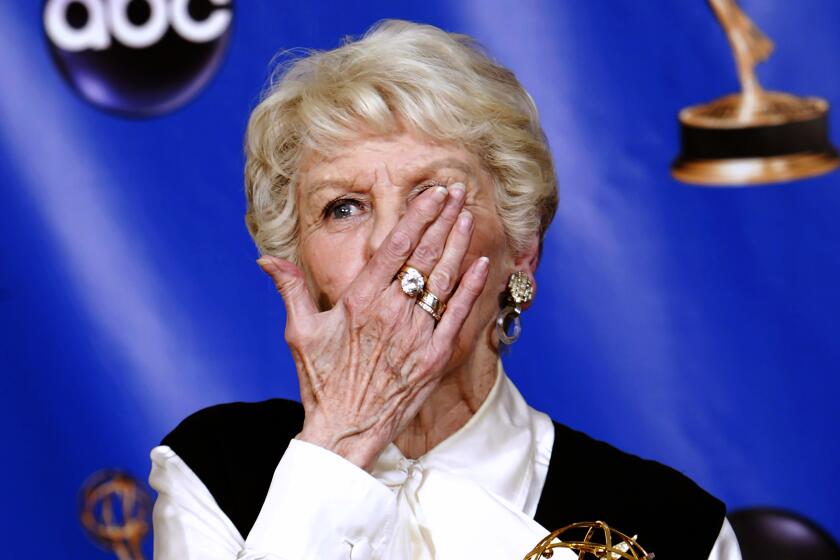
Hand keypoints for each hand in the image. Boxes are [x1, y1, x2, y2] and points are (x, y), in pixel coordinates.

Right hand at [257, 183, 489, 469]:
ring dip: (458, 243)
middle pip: (424, 255)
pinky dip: (470, 288)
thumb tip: (266, 259)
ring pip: (442, 279)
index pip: (395, 246)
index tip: (433, 194)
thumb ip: (290, 289)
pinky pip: (457, 315)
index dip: (417, 215)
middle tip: (459, 190)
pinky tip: (481, 262)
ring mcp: (415, 334)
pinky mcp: (434, 357)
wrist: (344, 431)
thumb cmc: (320, 382)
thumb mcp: (299, 332)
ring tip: (469, 214)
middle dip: (443, 218)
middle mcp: (390, 312)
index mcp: (359, 300)